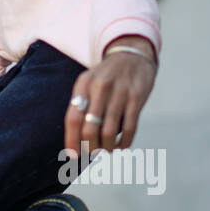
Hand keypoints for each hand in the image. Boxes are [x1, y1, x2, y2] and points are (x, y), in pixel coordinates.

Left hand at [63, 38, 156, 159]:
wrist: (133, 54)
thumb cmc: (107, 76)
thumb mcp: (89, 82)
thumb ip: (82, 106)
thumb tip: (76, 140)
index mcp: (83, 84)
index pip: (73, 118)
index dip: (71, 140)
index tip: (73, 155)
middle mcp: (100, 88)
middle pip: (89, 128)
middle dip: (90, 147)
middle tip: (93, 153)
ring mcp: (120, 92)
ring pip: (109, 132)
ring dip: (107, 147)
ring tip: (107, 149)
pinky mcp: (137, 97)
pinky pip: (129, 128)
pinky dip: (124, 142)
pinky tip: (121, 145)